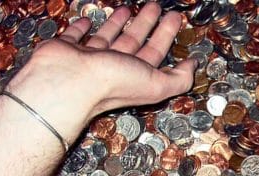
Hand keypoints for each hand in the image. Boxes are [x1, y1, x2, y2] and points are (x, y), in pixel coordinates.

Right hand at [6, 3, 195, 136]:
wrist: (66, 82)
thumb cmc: (110, 83)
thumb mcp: (157, 83)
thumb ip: (179, 78)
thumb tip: (193, 66)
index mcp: (137, 76)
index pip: (157, 53)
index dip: (166, 35)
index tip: (174, 18)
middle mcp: (115, 69)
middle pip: (136, 42)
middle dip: (148, 25)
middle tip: (157, 7)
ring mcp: (91, 60)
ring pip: (109, 37)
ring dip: (120, 23)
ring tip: (129, 7)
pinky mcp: (68, 50)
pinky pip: (77, 36)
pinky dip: (83, 28)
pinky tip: (89, 20)